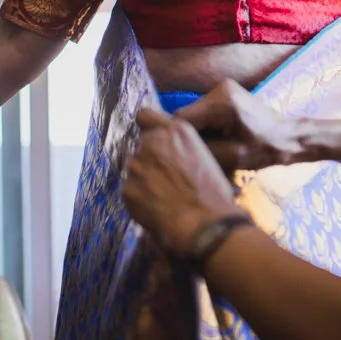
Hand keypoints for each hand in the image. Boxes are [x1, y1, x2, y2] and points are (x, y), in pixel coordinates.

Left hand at [123, 108, 237, 256]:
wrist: (203, 224)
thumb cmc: (213, 193)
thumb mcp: (206, 157)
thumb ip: (183, 147)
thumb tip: (175, 153)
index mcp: (176, 130)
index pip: (145, 115)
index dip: (148, 128)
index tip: (153, 139)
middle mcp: (152, 142)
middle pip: (141, 146)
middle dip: (149, 158)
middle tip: (165, 177)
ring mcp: (136, 165)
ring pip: (134, 168)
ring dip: (143, 177)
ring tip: (161, 196)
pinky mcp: (127, 188)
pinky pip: (130, 190)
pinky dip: (139, 198)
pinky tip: (156, 208)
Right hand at [175, 79, 306, 172]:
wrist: (287, 137)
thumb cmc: (263, 149)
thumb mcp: (230, 156)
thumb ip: (200, 148)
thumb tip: (176, 146)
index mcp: (221, 101)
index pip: (181, 118)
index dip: (180, 138)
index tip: (186, 153)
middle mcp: (219, 88)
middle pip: (188, 115)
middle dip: (193, 135)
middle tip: (205, 152)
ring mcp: (222, 88)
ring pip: (196, 114)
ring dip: (202, 132)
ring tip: (216, 146)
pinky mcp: (226, 93)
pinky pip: (206, 112)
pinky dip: (209, 126)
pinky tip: (221, 138)